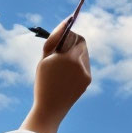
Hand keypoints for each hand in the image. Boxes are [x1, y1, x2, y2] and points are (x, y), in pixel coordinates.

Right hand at [24, 16, 91, 132]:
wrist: (50, 108)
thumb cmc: (43, 82)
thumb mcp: (44, 60)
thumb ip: (53, 40)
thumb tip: (64, 24)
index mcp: (68, 57)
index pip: (75, 36)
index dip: (69, 34)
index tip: (62, 36)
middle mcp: (80, 64)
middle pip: (82, 44)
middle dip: (74, 43)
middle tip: (63, 48)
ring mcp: (86, 73)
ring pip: (84, 55)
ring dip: (76, 55)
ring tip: (62, 65)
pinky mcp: (88, 80)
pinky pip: (84, 66)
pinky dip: (77, 66)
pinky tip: (66, 75)